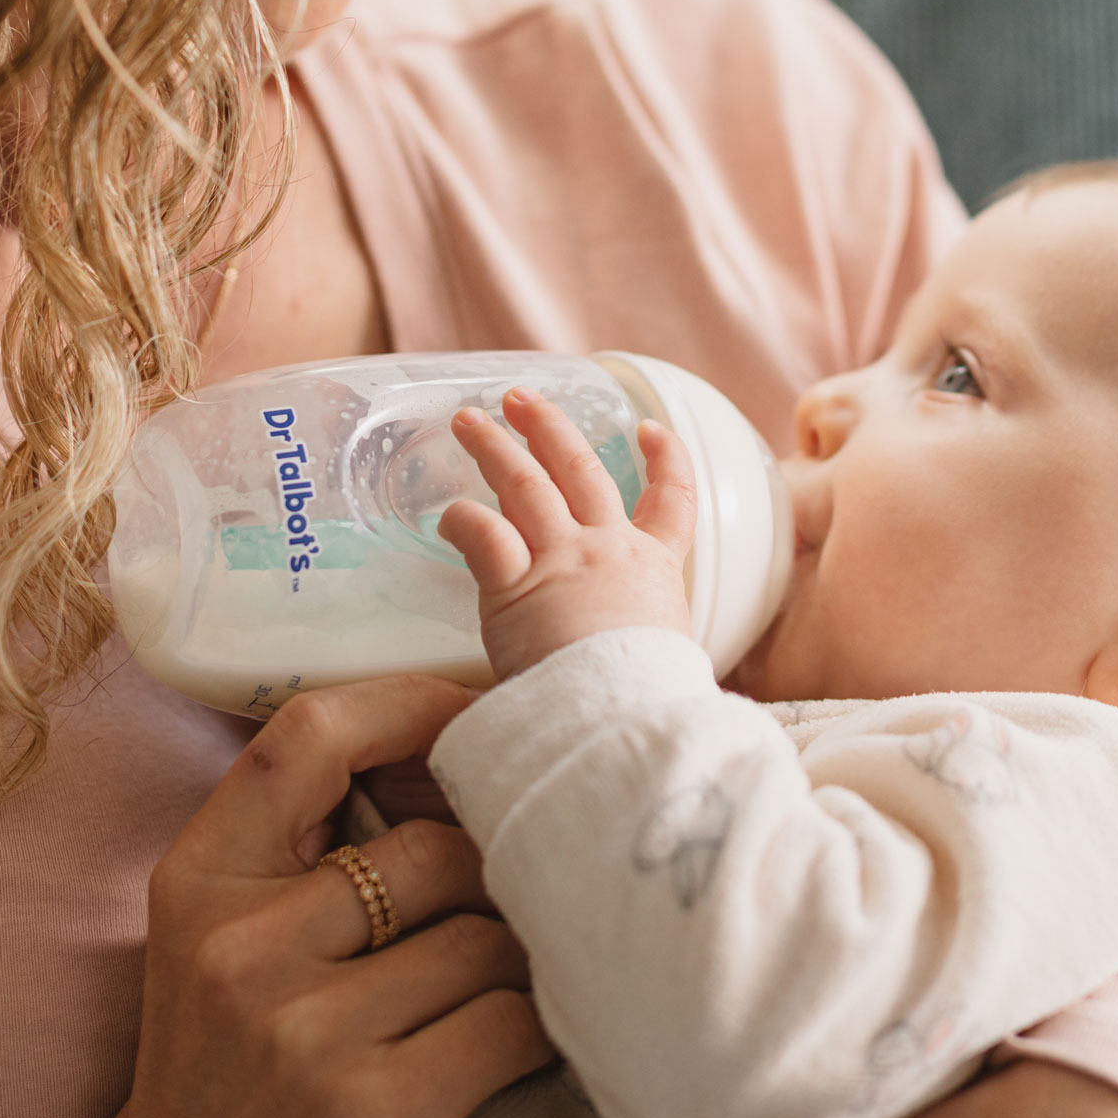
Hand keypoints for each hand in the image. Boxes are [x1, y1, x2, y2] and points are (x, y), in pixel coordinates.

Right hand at [0, 675, 554, 1117]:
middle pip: (435, 848)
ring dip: (516, 964)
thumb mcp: (221, 940)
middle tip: (508, 907)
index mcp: (201, 882)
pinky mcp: (377, 1114)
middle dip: (488, 879)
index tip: (475, 711)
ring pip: (486, 937)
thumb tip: (466, 750)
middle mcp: (243, 947)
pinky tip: (517, 1048)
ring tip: (504, 988)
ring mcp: (308, 1034)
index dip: (408, 704)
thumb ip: (308, 848)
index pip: (306, 736)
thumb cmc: (223, 1078)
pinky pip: (512, 1023)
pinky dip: (535, 1031)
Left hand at [436, 387, 696, 678]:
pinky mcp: (516, 585)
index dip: (664, 459)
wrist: (624, 717)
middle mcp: (608, 550)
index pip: (671, 501)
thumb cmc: (648, 705)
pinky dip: (462, 520)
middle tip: (521, 400)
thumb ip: (650, 647)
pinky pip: (483, 535)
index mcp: (654, 569)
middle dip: (548, 428)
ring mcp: (562, 560)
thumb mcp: (670, 663)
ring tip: (467, 420)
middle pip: (579, 470)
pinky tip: (446, 515)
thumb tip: (648, 675)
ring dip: (494, 447)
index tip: (649, 429)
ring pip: (525, 485)